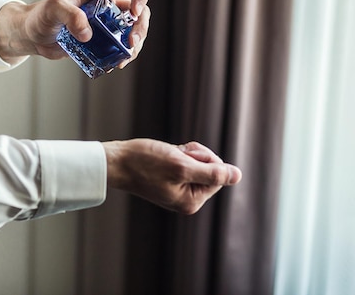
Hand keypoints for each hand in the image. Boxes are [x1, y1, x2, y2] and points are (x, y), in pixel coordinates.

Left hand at [0, 0, 150, 64]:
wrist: (32, 36)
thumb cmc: (40, 16)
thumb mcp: (53, 9)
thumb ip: (69, 15)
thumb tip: (88, 34)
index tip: (134, 13)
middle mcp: (107, 6)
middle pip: (139, 11)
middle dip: (141, 27)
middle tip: (131, 43)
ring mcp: (106, 25)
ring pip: (133, 31)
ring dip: (135, 45)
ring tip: (124, 58)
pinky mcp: (101, 43)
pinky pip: (119, 48)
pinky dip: (122, 57)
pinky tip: (115, 64)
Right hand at [103, 139, 241, 214]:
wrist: (117, 161)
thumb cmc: (144, 163)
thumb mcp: (181, 166)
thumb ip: (212, 173)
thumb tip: (238, 176)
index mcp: (191, 201)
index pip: (218, 174)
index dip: (204, 159)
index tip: (183, 158)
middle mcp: (186, 199)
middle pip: (209, 168)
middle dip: (194, 156)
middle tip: (172, 155)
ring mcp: (178, 189)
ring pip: (197, 163)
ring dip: (185, 153)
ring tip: (166, 154)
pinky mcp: (170, 179)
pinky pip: (185, 162)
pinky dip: (178, 154)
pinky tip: (163, 154)